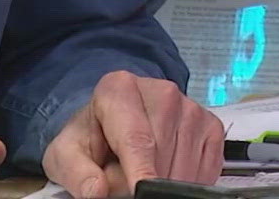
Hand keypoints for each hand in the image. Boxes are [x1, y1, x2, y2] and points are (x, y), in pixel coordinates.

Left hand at [42, 72, 223, 198]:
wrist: (112, 121)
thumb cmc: (92, 137)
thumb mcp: (67, 153)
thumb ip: (77, 172)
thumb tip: (96, 191)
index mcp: (119, 89)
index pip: (136, 140)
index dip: (141, 173)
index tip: (141, 191)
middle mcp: (162, 92)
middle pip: (160, 158)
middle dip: (141, 182)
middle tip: (122, 178)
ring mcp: (190, 108)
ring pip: (184, 168)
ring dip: (164, 182)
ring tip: (140, 170)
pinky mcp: (211, 126)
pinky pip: (205, 171)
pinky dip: (186, 181)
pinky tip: (165, 170)